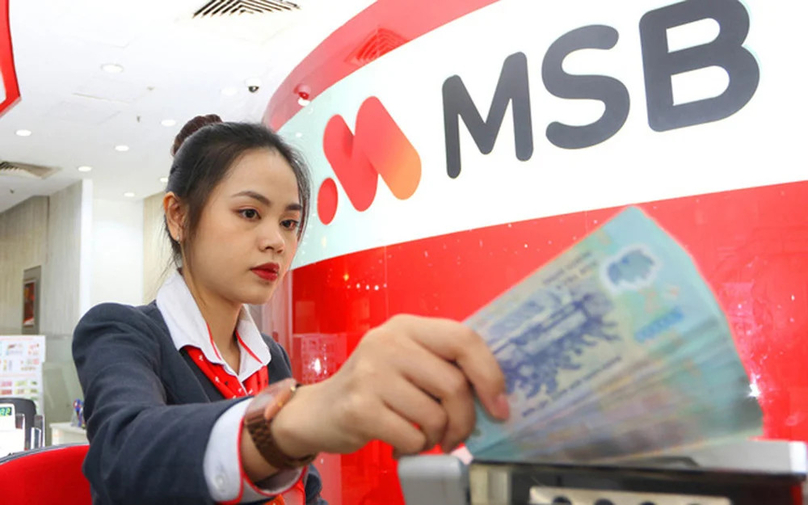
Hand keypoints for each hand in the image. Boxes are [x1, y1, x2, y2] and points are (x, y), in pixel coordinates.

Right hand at [271, 314, 509, 458]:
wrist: (319, 411)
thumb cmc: (374, 388)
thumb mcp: (407, 361)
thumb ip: (444, 365)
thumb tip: (496, 396)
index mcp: (407, 326)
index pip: (464, 339)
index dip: (490, 375)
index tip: (499, 407)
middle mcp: (387, 342)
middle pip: (454, 384)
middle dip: (466, 420)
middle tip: (458, 435)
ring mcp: (370, 374)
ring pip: (435, 415)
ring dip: (438, 436)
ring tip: (423, 436)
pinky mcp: (359, 407)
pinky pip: (412, 436)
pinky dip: (415, 447)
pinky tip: (402, 442)